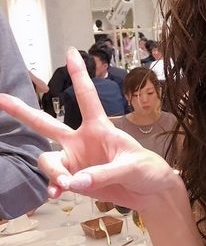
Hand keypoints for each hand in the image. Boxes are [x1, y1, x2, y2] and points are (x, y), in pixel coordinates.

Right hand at [0, 49, 181, 211]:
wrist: (150, 192)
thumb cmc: (146, 170)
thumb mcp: (131, 166)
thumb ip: (102, 173)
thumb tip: (72, 181)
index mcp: (100, 127)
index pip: (87, 97)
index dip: (79, 75)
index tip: (71, 51)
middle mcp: (82, 140)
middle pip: (47, 123)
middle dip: (22, 111)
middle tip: (0, 98)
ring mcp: (76, 160)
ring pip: (47, 159)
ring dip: (52, 171)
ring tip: (64, 184)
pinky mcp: (74, 180)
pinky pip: (54, 181)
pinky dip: (53, 188)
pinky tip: (57, 194)